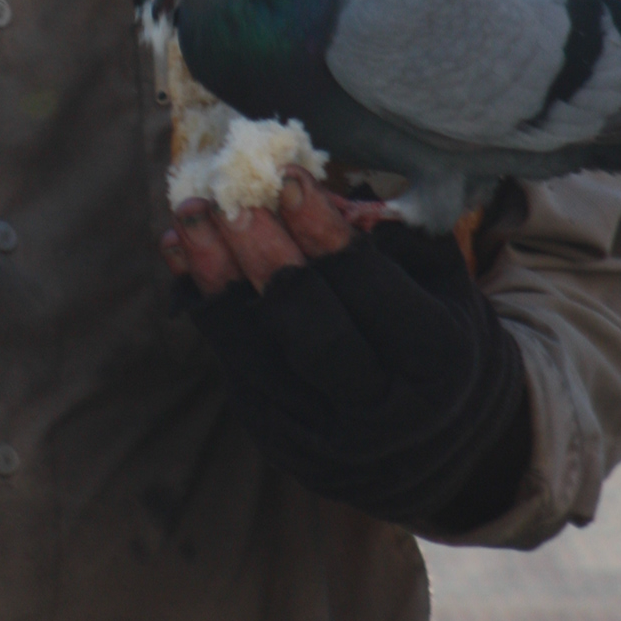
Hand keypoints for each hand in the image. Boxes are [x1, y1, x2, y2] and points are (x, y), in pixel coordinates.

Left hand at [164, 171, 531, 529]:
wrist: (433, 443)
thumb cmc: (436, 333)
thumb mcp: (440, 281)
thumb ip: (396, 236)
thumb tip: (332, 196)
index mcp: (437, 363)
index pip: (372, 291)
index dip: (326, 234)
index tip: (289, 177)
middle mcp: (382, 411)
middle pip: (311, 330)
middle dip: (265, 256)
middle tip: (229, 198)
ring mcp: (325, 433)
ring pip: (257, 350)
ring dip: (216, 276)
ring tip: (189, 215)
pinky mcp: (278, 438)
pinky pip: (232, 363)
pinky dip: (206, 303)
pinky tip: (180, 252)